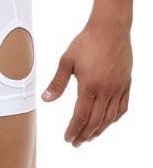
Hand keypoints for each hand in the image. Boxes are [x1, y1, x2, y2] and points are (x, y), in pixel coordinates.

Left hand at [42, 19, 131, 146]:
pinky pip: (122, 107)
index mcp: (89, 85)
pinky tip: (108, 121)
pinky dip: (114, 118)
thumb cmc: (86, 41)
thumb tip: (46, 99)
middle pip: (95, 121)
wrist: (110, 28)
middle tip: (77, 142)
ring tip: (89, 136)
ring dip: (99, 130)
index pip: (80, 116)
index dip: (73, 129)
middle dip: (85, 134)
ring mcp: (118, 88)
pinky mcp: (126, 83)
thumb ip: (57, 83)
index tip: (68, 138)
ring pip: (110, 118)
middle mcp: (106, 90)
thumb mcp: (67, 60)